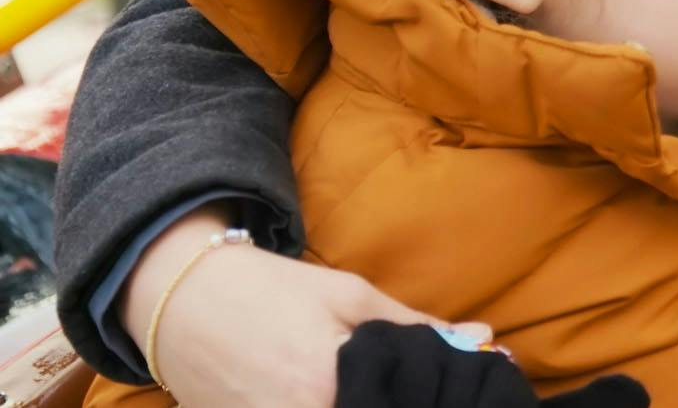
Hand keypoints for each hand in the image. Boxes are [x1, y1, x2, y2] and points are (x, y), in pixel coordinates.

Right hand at [119, 207, 484, 407]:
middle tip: (405, 387)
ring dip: (367, 406)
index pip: (401, 407)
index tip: (443, 393)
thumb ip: (417, 328)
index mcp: (329, 384)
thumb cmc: (273, 291)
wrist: (182, 301)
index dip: (425, 401)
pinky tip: (346, 398)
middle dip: (397, 403)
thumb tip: (486, 340)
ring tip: (377, 389)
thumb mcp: (351, 296)